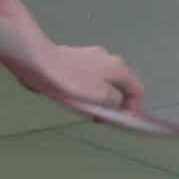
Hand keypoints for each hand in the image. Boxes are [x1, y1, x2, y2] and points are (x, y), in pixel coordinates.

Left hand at [9, 43, 144, 113]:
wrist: (40, 62)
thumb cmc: (73, 81)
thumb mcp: (102, 96)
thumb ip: (116, 102)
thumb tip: (118, 102)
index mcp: (118, 67)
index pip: (138, 89)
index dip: (133, 108)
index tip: (119, 120)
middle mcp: (108, 59)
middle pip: (120, 86)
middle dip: (114, 104)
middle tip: (100, 117)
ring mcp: (90, 57)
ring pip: (103, 83)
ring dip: (98, 99)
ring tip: (84, 108)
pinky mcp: (74, 61)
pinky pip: (87, 80)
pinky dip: (85, 91)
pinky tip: (72, 97)